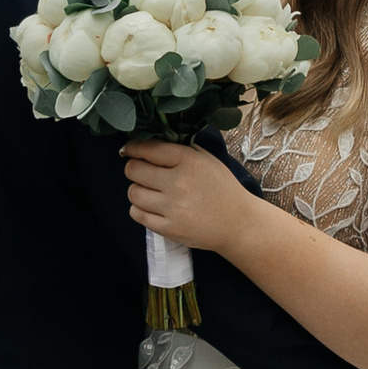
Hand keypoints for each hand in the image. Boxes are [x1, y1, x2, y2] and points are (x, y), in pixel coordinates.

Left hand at [123, 137, 250, 256]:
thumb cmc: (222, 188)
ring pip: (133, 193)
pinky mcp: (169, 228)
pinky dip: (140, 208)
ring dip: (137, 189)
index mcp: (189, 161)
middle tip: (141, 171)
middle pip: (133, 170)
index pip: (148, 148)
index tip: (129, 149)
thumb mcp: (206, 160)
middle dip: (134, 168)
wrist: (239, 223)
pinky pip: (137, 214)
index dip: (133, 147)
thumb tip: (149, 140)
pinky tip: (152, 206)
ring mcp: (173, 207)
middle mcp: (179, 183)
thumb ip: (180, 148)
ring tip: (149, 190)